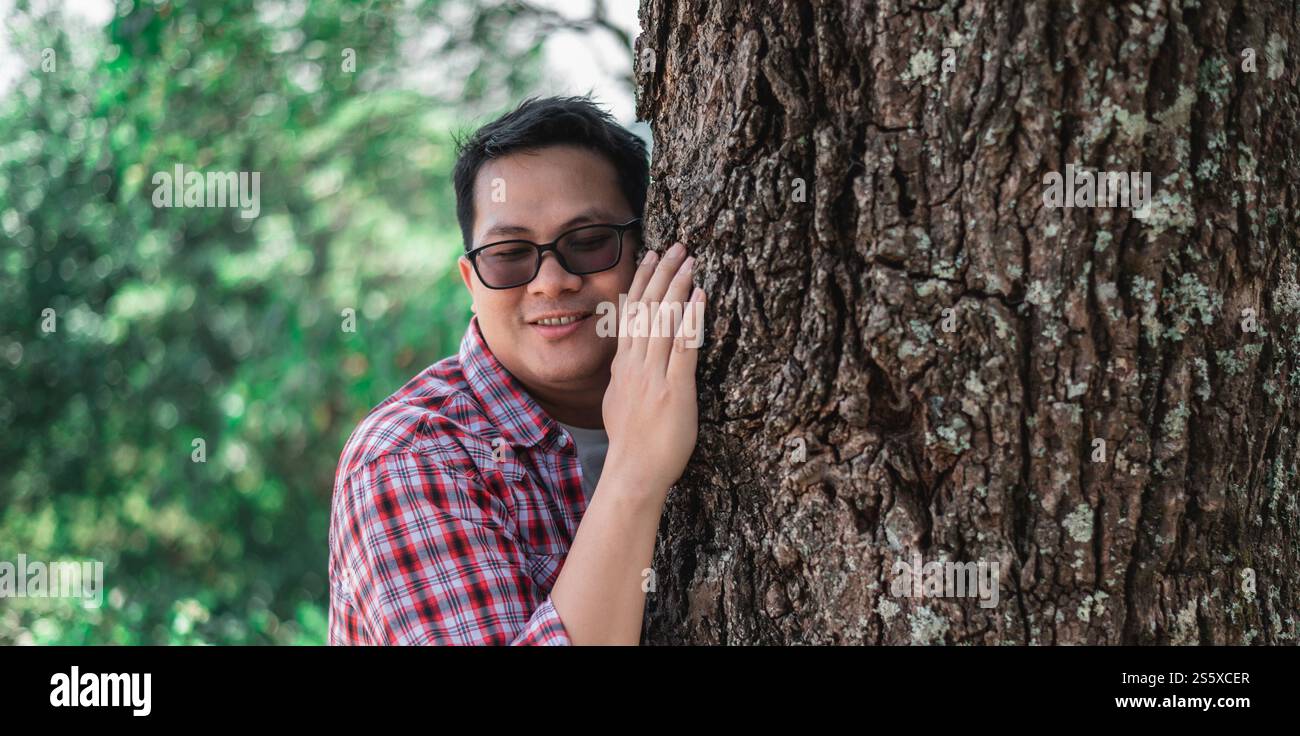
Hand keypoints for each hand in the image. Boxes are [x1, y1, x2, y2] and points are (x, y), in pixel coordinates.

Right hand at [601, 241, 705, 496]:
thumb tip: (625, 363)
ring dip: (678, 286)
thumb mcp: (617, 402)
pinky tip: (699, 296)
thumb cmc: (631, 445)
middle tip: (676, 245)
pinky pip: (683, 347)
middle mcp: (636, 364)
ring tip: (689, 259)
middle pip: (648, 308)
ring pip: (664, 320)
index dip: (642, 282)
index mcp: (624, 366)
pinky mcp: (676, 389)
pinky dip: (691, 319)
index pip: (631, 313)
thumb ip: (624, 377)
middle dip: (662, 273)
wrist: (633, 472)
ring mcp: (655, 375)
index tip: (650, 256)